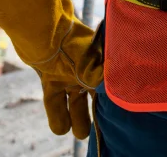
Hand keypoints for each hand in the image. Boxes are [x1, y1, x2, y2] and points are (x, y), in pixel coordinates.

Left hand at [31, 19, 103, 138]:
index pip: (112, 85)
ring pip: (74, 100)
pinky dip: (57, 115)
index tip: (119, 116)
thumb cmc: (75, 43)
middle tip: (103, 128)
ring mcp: (69, 73)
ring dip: (78, 117)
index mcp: (102, 62)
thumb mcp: (95, 68)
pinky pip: (55, 101)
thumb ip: (104, 84)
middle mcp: (88, 68)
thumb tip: (115, 99)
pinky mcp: (51, 78)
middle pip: (94, 94)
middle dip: (98, 111)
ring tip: (80, 134)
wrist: (46, 31)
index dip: (115, 100)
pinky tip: (61, 130)